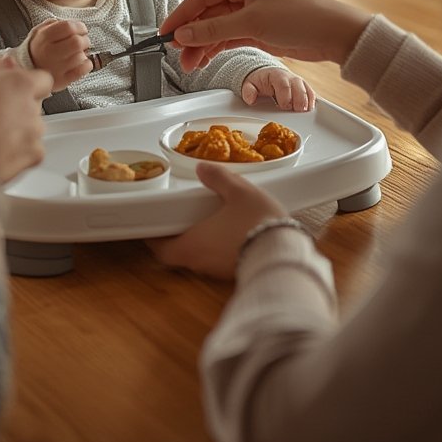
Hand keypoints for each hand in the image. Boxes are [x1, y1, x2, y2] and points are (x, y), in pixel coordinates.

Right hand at [29, 18, 92, 90]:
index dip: (80, 26)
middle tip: (82, 42)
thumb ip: (53, 24)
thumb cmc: (38, 50)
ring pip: (81, 56)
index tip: (82, 29)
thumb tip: (72, 24)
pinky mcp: (62, 80)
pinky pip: (82, 70)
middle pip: (77, 42)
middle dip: (84, 40)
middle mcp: (49, 52)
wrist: (27, 73)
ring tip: (78, 53)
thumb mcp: (39, 32)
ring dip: (83, 53)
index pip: (68, 27)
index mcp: (44, 37)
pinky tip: (81, 63)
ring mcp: (56, 68)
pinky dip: (86, 65)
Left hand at [148, 162, 285, 278]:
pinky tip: (233, 233)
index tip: (154, 228)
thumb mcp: (238, 191)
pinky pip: (222, 261)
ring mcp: (220, 271)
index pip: (162, 250)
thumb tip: (202, 167)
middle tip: (184, 219)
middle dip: (180, 237)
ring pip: (202, 258)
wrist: (286, 254)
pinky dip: (221, 249)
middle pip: (181, 254)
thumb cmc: (257, 223)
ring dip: (202, 243)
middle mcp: (202, 263)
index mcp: (192, 245)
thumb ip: (218, 178)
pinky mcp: (238, 274)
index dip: (155, 239)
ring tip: (210, 222)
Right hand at [159, 0, 371, 72]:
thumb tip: (185, 34)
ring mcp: (252, 9)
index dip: (181, 15)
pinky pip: (229, 35)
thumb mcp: (252, 23)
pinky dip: (217, 47)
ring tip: (190, 63)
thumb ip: (214, 29)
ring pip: (217, 26)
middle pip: (208, 12)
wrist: (336, 34)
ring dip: (203, 44)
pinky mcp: (259, 26)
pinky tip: (205, 58)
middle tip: (177, 53)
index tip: (166, 32)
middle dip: (192, 34)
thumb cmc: (302, 17)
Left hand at [241, 66, 315, 110]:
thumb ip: (248, 91)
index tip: (284, 107)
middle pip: (300, 89)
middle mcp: (291, 78)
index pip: (284, 86)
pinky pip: (312, 95)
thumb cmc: (260, 81)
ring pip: (308, 92)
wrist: (267, 74)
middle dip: (299, 102)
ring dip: (307, 104)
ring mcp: (300, 83)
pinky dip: (312, 103)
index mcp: (277, 76)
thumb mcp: (250, 84)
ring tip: (303, 112)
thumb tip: (250, 99)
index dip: (286, 98)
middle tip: (296, 112)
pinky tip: (308, 110)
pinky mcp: (305, 89)